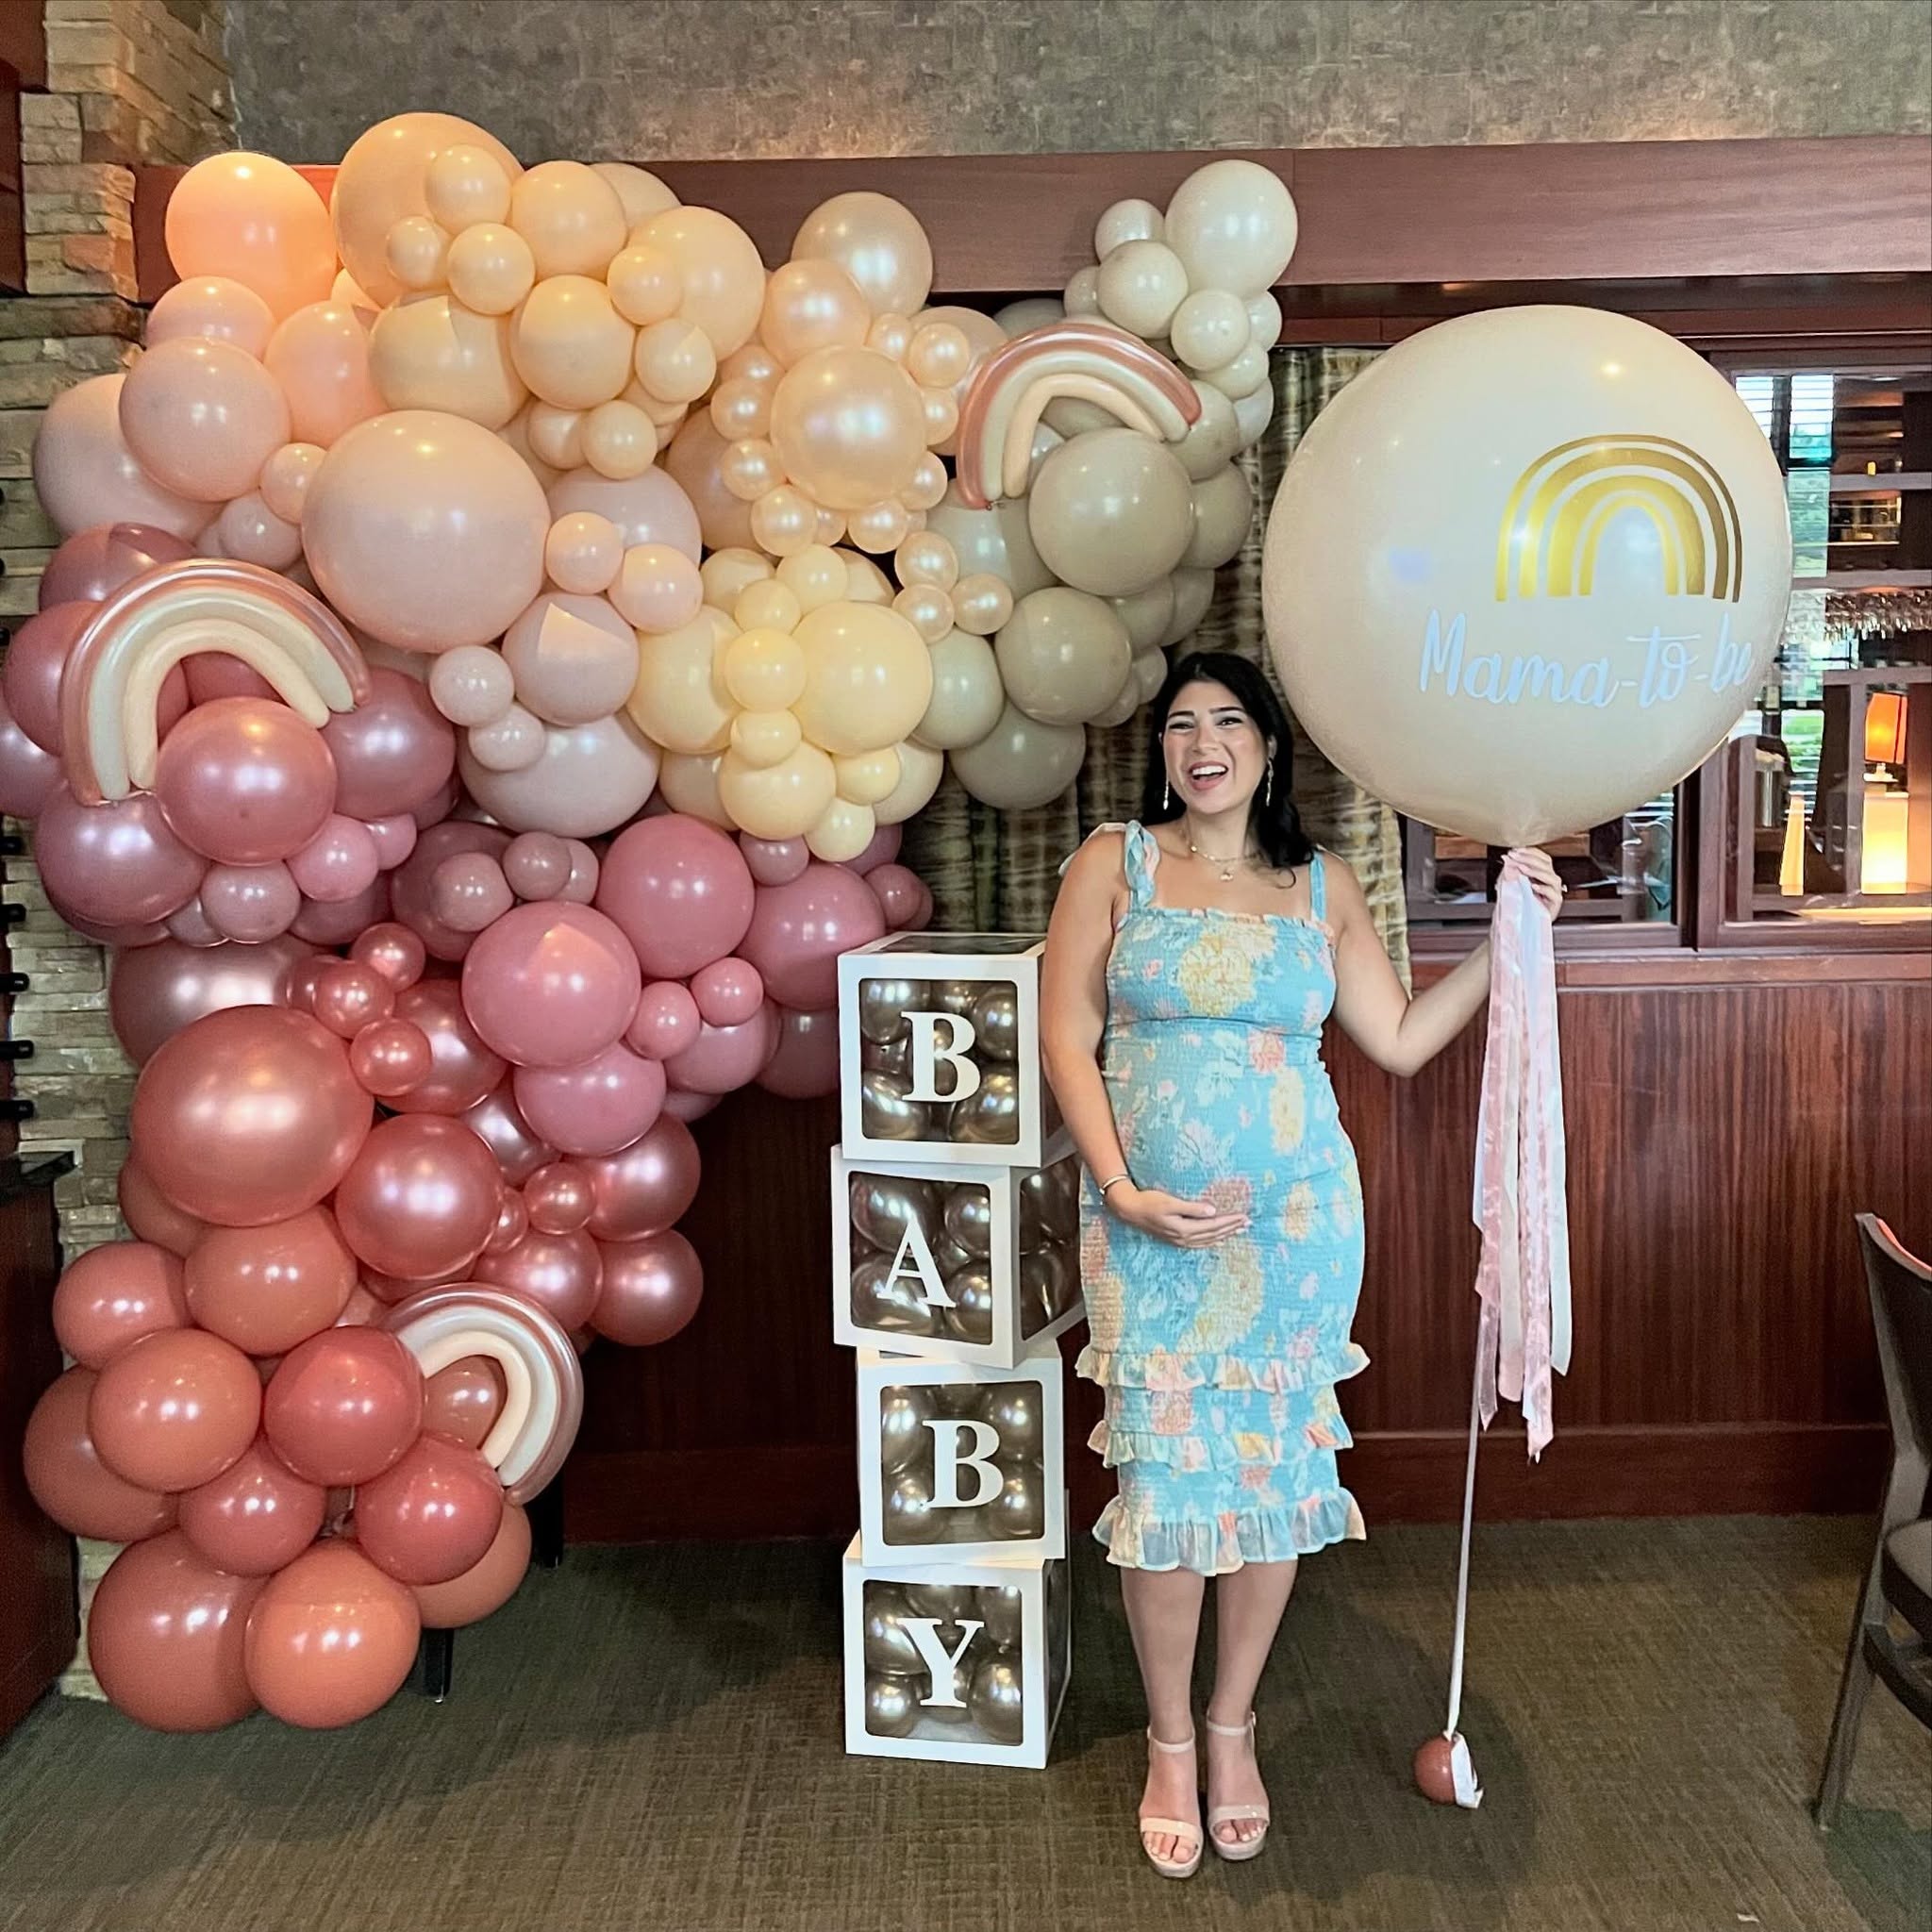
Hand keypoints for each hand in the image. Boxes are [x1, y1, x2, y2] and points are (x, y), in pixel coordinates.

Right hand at [1108, 1184, 1247, 1248]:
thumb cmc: (1149, 1202)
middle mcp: (1184, 1238)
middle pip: (1214, 1235)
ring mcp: (1180, 1241)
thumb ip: (1191, 1208)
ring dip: (1225, 1235)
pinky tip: (1218, 1238)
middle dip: (1232, 1228)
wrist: (1130, 1210)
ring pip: (1209, 1240)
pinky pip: (1201, 1242)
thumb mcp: (1169, 1202)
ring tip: (1239, 1230)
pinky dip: (1213, 1240)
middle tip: (1248, 1223)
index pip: (1214, 1226)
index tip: (1244, 1215)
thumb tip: (1212, 1211)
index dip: (1230, 1221)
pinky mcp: (1176, 1239)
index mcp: (1184, 1229)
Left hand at [1502, 847, 1563, 919]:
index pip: (1542, 858)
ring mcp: (1554, 892)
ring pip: (1551, 878)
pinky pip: (1553, 894)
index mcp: (1543, 874)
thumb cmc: (1517, 903)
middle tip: (1516, 857)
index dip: (1530, 852)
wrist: (1518, 923)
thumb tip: (1507, 857)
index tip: (1516, 850)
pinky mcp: (1554, 904)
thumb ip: (1510, 870)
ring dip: (1536, 871)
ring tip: (1523, 869)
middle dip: (1529, 859)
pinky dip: (1543, 889)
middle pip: (1546, 865)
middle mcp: (1550, 881)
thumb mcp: (1510, 883)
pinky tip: (1533, 886)